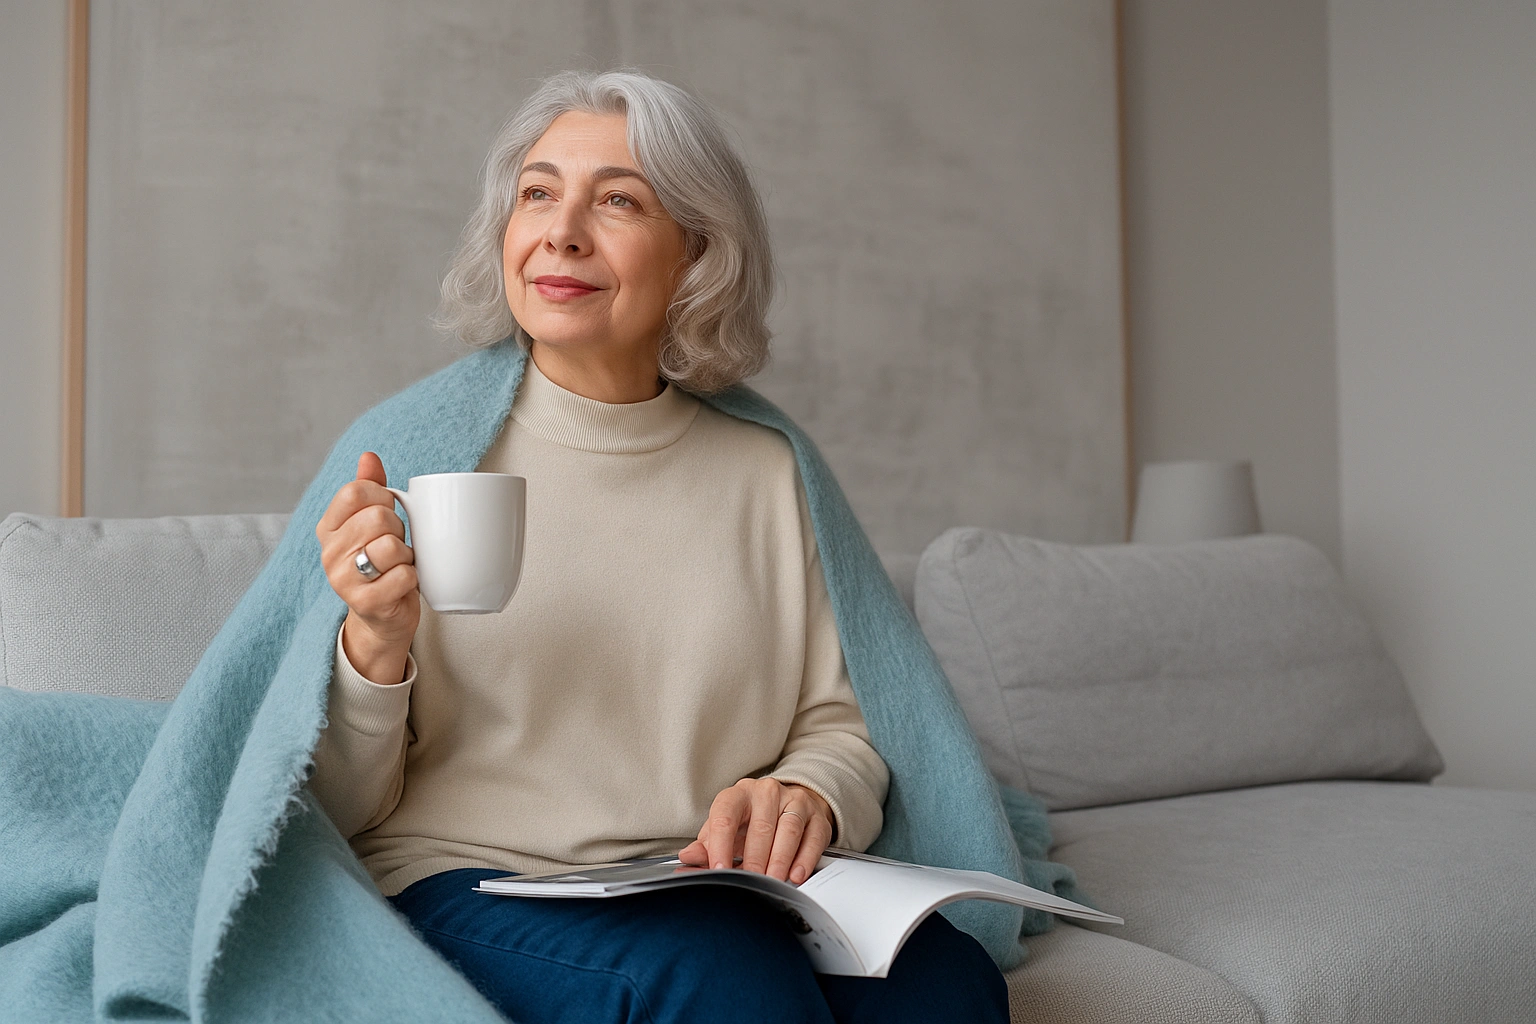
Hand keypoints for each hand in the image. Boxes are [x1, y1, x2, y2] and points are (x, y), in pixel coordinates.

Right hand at [316, 452, 419, 681]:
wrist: (382, 617)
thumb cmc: (381, 563)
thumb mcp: (371, 523)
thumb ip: (370, 488)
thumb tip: (368, 456)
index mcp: (328, 528)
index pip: (355, 492)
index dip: (383, 497)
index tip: (386, 512)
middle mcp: (329, 552)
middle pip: (378, 517)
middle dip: (398, 529)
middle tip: (395, 544)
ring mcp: (343, 580)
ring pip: (391, 546)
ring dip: (406, 555)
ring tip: (398, 564)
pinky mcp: (365, 603)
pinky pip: (403, 576)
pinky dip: (412, 577)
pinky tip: (402, 583)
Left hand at [678, 778, 834, 884]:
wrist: (789, 803)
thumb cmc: (753, 820)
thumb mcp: (728, 828)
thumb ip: (708, 844)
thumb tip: (688, 857)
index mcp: (738, 795)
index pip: (725, 817)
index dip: (721, 846)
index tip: (720, 869)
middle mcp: (766, 792)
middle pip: (761, 826)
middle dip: (755, 859)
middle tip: (752, 881)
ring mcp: (794, 801)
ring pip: (788, 829)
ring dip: (780, 860)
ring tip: (773, 881)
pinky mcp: (816, 815)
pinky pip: (812, 837)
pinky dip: (805, 859)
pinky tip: (796, 874)